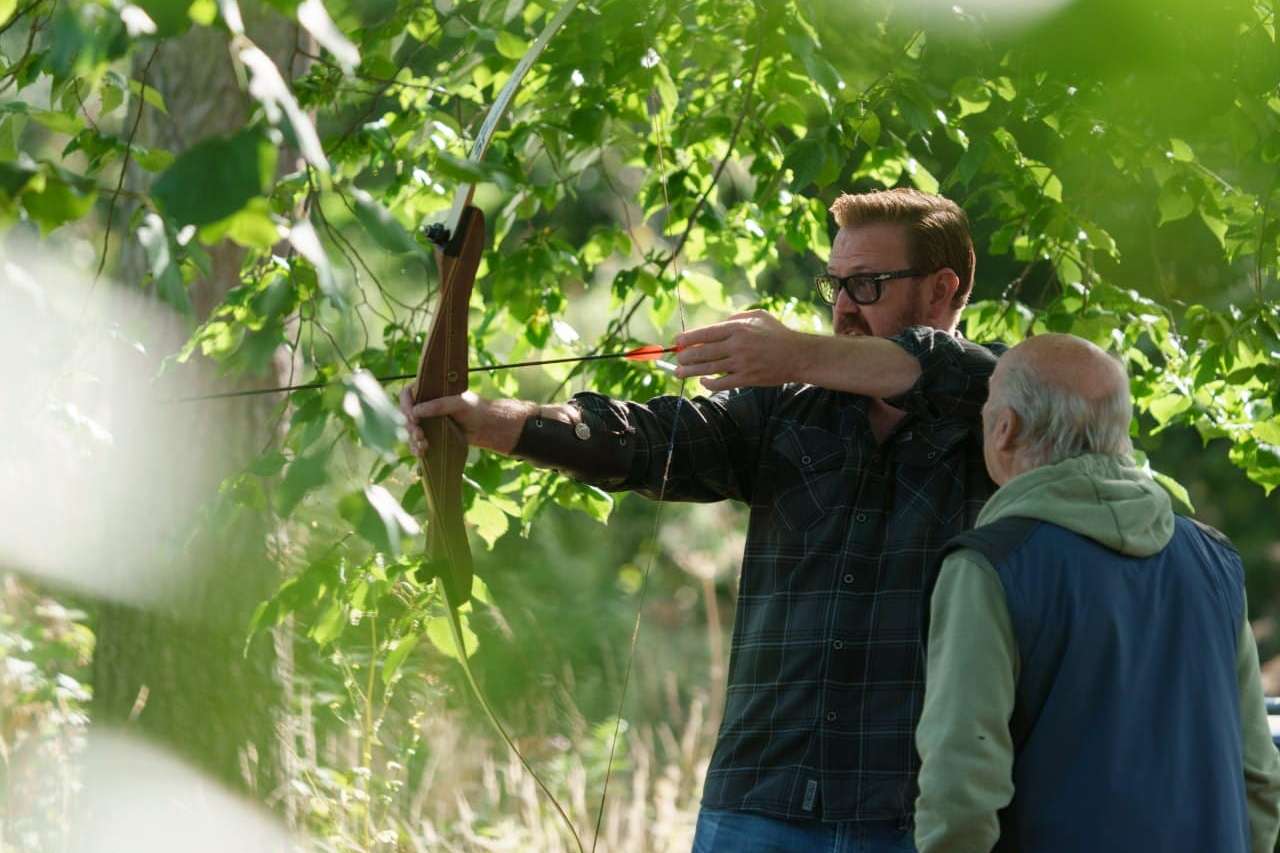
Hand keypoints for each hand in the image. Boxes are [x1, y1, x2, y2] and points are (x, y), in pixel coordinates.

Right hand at [399, 387, 528, 455]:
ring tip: (424, 446)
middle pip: (406, 415)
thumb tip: (414, 412)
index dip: (406, 405)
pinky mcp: (431, 435)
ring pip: (411, 430)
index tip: (413, 418)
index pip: (407, 394)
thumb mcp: (458, 404)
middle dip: (411, 427)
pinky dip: (417, 448)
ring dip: (413, 439)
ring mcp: (427, 421)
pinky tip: (422, 453)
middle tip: (420, 435)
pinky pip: (417, 442)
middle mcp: (425, 405)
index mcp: (430, 391)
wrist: (487, 427)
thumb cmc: (475, 409)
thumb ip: (438, 406)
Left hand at [673, 310, 805, 391]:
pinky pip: (721, 383)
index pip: (705, 333)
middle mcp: (737, 345)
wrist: (798, 356)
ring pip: (708, 369)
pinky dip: (709, 383)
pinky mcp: (746, 379)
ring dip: (690, 371)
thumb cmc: (778, 333)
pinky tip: (702, 381)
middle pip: (702, 352)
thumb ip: (737, 316)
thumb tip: (718, 323)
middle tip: (677, 358)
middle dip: (685, 356)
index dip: (688, 338)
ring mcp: (741, 364)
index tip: (678, 341)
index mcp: (738, 328)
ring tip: (679, 372)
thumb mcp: (759, 316)